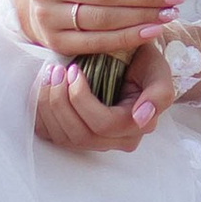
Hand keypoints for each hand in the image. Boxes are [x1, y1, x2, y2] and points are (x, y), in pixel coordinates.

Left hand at [33, 45, 172, 153]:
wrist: (132, 59)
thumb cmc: (144, 62)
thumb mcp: (159, 71)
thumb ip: (159, 93)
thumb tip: (141, 118)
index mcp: (137, 126)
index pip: (103, 124)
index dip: (82, 99)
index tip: (74, 70)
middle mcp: (116, 140)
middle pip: (80, 135)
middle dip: (61, 101)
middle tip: (56, 70)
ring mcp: (95, 141)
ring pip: (64, 137)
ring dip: (48, 105)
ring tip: (49, 74)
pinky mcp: (75, 136)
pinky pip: (52, 136)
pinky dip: (41, 114)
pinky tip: (42, 90)